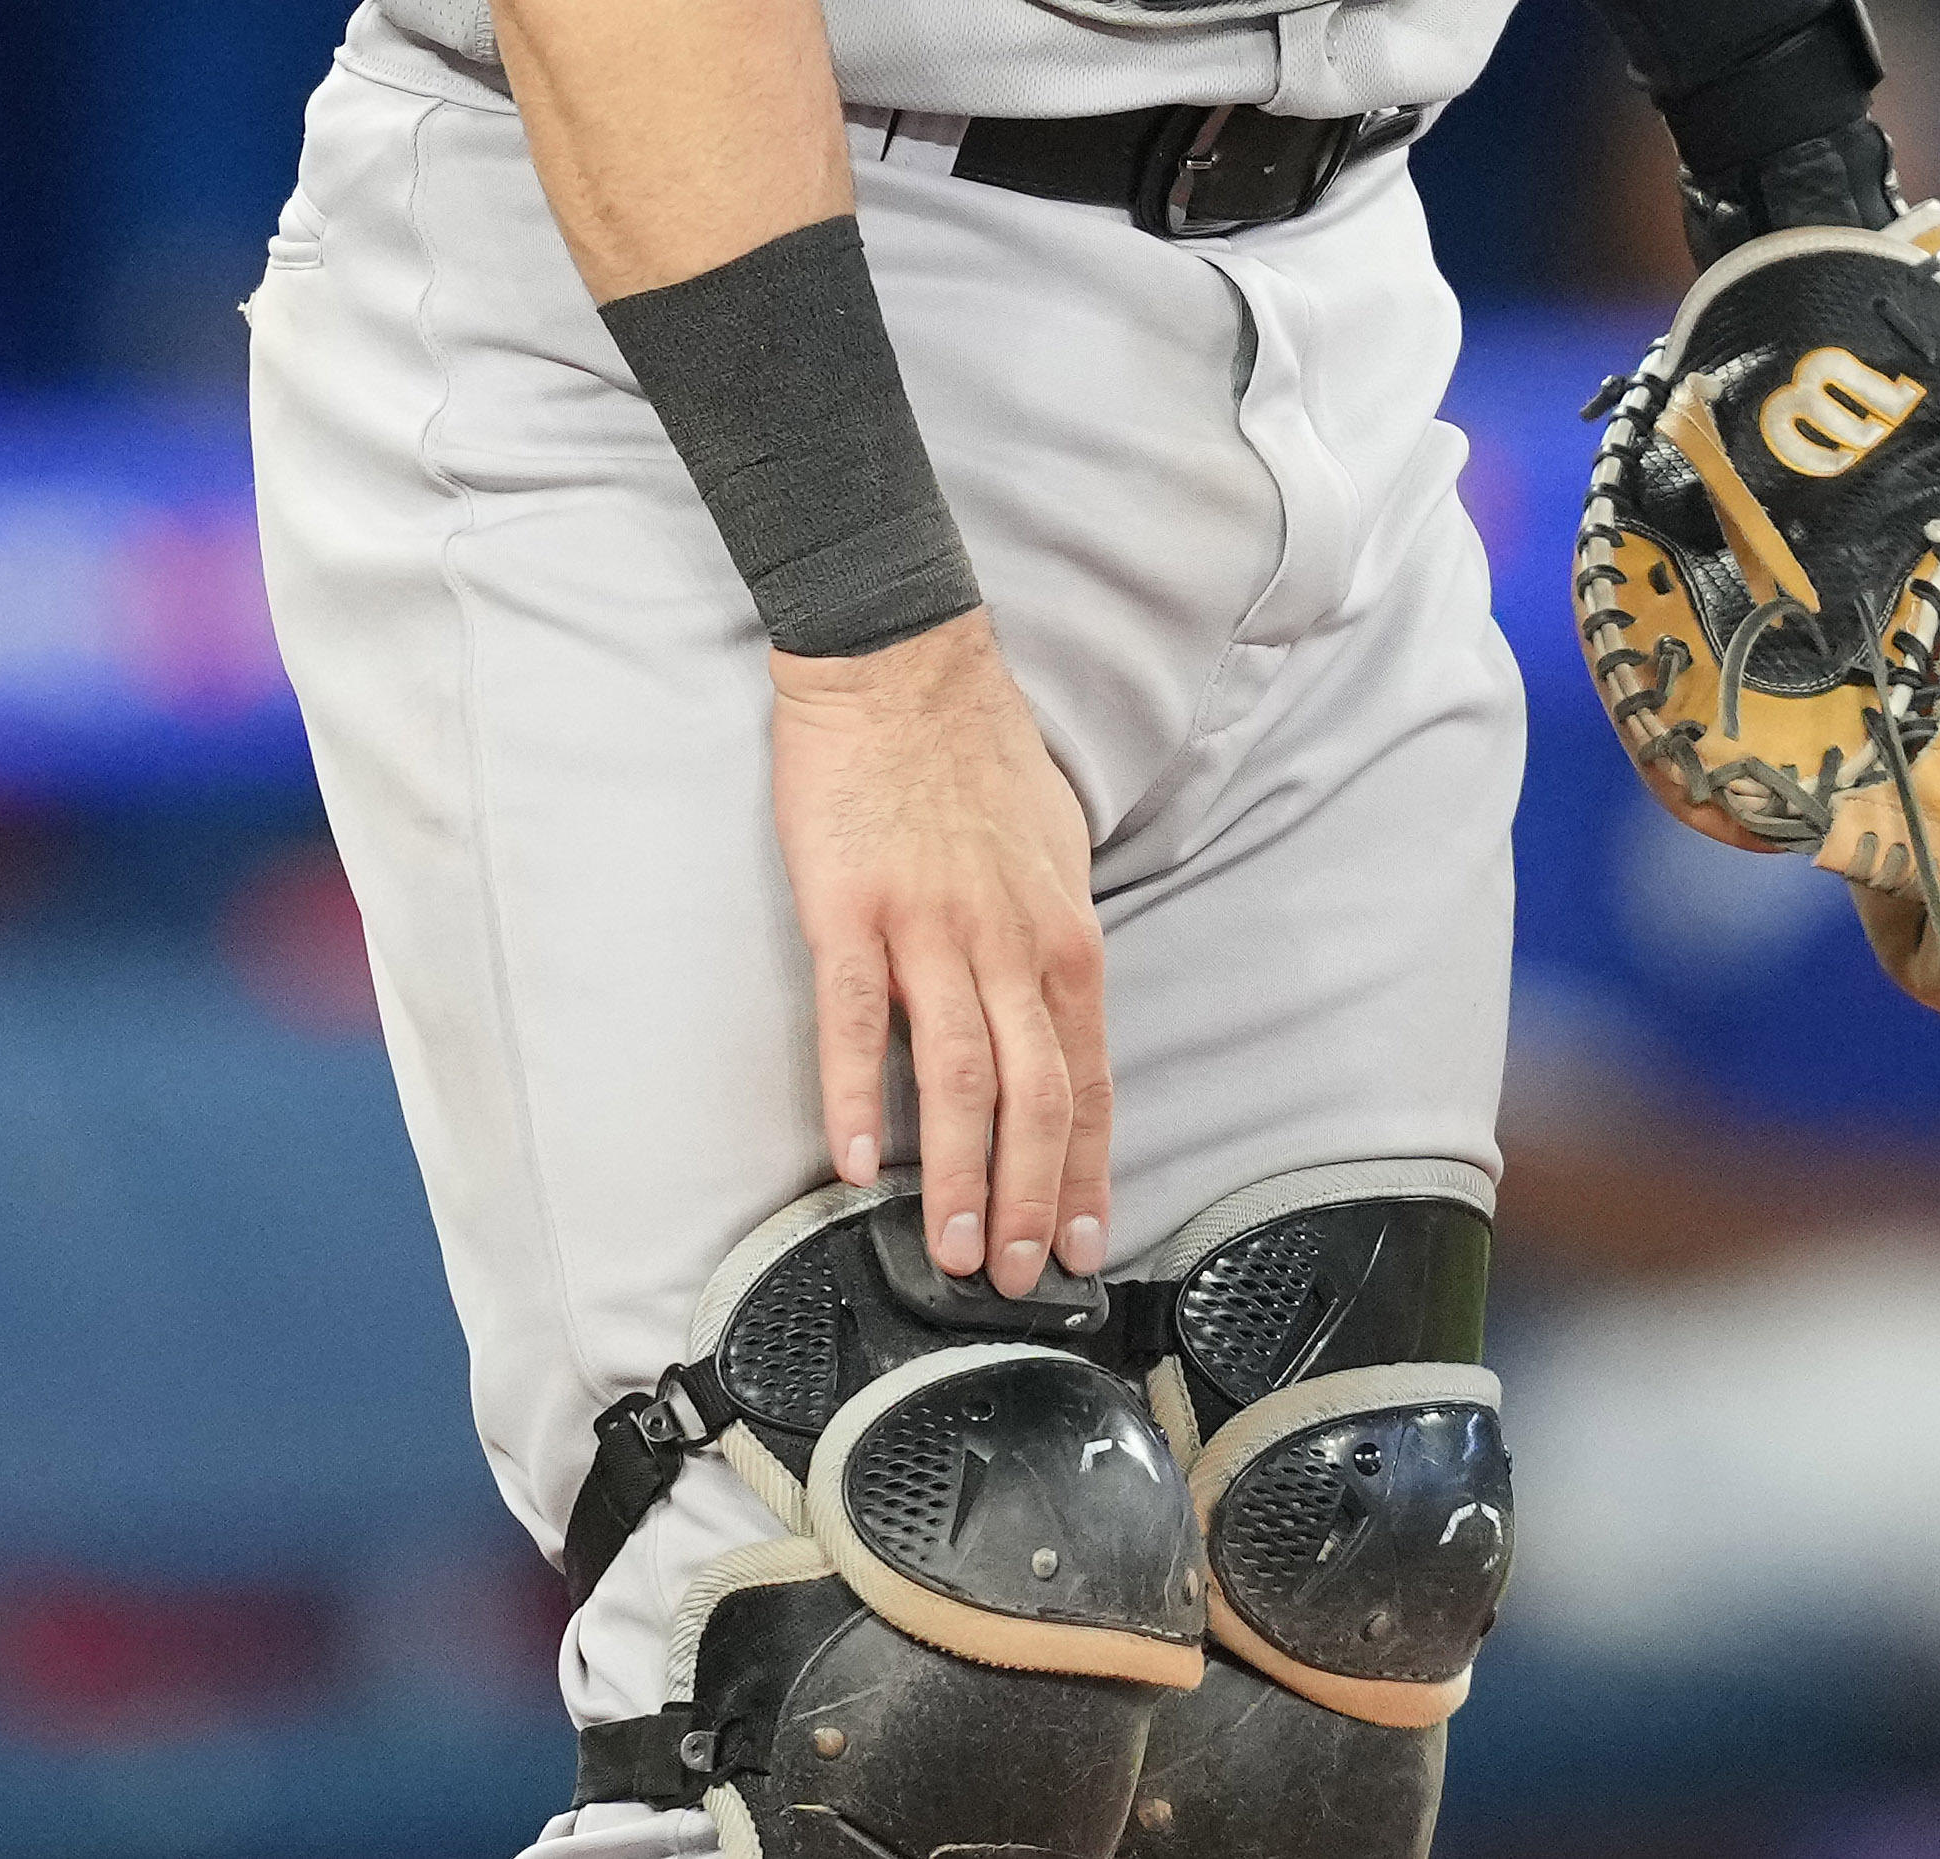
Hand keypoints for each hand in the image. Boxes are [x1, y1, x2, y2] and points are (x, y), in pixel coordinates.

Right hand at [768, 607, 1110, 1293]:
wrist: (897, 664)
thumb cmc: (974, 754)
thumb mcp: (1054, 849)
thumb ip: (1053, 941)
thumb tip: (1060, 1019)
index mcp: (1062, 934)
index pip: (1088, 1078)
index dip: (1086, 1169)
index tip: (1084, 1241)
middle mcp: (1008, 941)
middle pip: (1033, 1096)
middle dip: (1027, 1198)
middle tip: (1015, 1275)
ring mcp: (929, 927)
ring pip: (955, 1076)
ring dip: (956, 1175)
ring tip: (949, 1249)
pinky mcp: (851, 908)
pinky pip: (855, 1020)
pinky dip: (856, 1097)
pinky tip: (853, 1161)